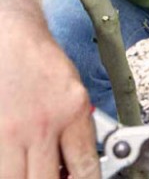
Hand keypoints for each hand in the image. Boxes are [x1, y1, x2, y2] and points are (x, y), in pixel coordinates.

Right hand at [0, 17, 99, 178]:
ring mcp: (11, 131)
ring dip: (27, 177)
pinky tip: (17, 160)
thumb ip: (78, 133)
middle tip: (55, 174)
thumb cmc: (43, 64)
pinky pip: (1, 167)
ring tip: (32, 167)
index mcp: (73, 110)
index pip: (85, 170)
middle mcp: (42, 123)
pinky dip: (10, 167)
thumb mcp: (74, 94)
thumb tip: (76, 171)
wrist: (12, 38)